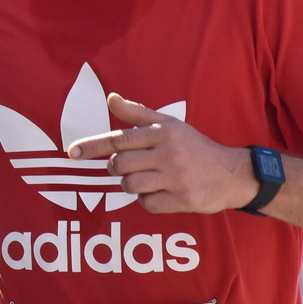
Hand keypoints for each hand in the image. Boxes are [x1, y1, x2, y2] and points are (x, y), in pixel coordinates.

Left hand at [66, 93, 252, 213]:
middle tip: (132, 167)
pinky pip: (146, 204)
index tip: (72, 153)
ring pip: (130, 186)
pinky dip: (148, 201)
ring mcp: (176, 177)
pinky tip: (162, 193)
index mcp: (163, 132)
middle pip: (120, 165)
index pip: (119, 139)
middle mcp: (169, 153)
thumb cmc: (194, 148)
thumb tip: (111, 99)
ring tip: (150, 180)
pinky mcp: (183, 199)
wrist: (231, 174)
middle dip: (118, 169)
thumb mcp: (169, 125)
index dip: (92, 146)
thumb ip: (138, 114)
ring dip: (133, 186)